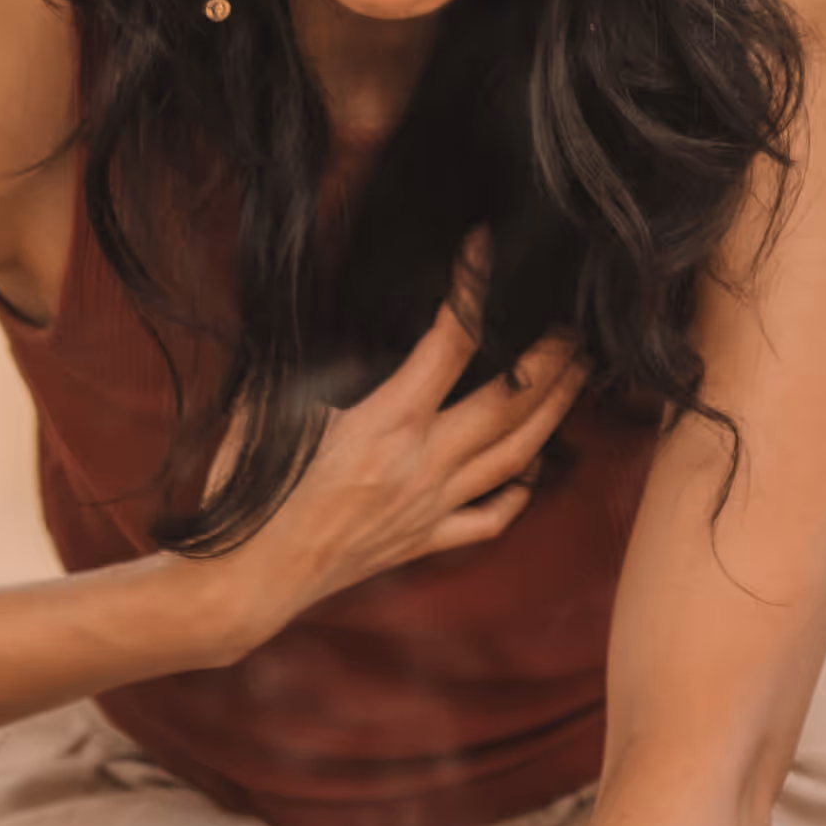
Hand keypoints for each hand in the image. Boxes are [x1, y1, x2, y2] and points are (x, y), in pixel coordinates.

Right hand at [220, 232, 588, 634]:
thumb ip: (320, 366)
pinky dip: (519, 492)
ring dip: (556, 412)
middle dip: (553, 358)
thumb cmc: (247, 488)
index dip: (472, 289)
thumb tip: (348, 327)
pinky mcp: (423, 541)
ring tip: (582, 375)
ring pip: (516, 457)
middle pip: (511, 404)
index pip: (450, 343)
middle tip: (578, 322)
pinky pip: (489, 519)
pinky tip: (533, 470)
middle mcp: (423, 465)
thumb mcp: (274, 407)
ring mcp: (430, 507)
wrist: (244, 579)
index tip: (485, 246)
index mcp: (387, 424)